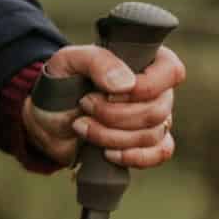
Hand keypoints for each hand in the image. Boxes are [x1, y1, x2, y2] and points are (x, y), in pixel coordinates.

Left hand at [22, 42, 185, 169]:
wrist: (48, 119)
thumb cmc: (62, 83)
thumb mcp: (68, 61)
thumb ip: (96, 61)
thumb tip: (126, 84)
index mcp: (146, 61)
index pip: (170, 71)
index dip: (143, 88)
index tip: (106, 92)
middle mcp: (157, 89)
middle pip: (158, 110)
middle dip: (114, 115)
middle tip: (84, 105)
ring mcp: (156, 118)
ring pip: (153, 134)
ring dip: (112, 136)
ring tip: (81, 126)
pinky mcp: (148, 144)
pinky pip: (160, 153)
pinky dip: (133, 156)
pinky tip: (107, 153)